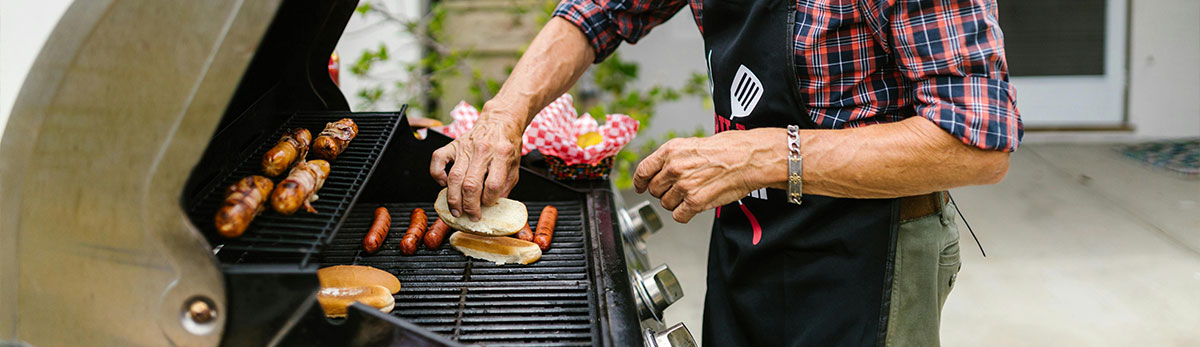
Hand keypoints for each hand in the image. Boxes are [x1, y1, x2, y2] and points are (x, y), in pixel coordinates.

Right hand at [429, 114, 523, 220]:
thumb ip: (505, 186)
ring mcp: (466, 147)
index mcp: (502, 154)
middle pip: (471, 185)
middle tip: (470, 215)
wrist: (500, 121)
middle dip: (469, 206)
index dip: (489, 200)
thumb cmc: (507, 144)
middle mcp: (483, 150)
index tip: (487, 205)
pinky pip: (438, 160)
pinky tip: (443, 184)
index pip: (493, 185)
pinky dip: (437, 174)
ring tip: (456, 210)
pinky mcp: (453, 144)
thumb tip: (493, 206)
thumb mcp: (515, 166)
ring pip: (454, 177)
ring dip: (453, 199)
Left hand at [633, 128, 786, 222]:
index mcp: (670, 150)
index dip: (639, 181)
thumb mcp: (691, 144)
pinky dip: (685, 214)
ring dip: (676, 202)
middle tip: (678, 188)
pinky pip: (678, 216)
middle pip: (653, 190)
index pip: (643, 170)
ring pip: (665, 204)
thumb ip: (672, 158)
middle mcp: (673, 168)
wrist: (748, 158)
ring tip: (692, 193)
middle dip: (663, 192)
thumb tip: (658, 171)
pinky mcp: (695, 202)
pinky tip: (695, 205)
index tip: (640, 186)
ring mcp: (683, 186)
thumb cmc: (727, 149)